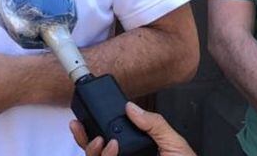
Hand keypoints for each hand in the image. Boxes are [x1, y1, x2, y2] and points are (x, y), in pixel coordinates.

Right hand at [73, 102, 195, 155]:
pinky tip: (111, 150)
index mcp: (137, 149)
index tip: (88, 115)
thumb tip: (132, 107)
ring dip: (93, 148)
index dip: (96, 127)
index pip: (111, 137)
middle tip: (82, 126)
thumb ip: (154, 123)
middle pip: (95, 149)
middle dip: (84, 137)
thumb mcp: (174, 142)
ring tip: (104, 141)